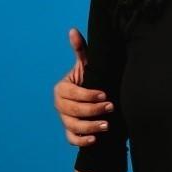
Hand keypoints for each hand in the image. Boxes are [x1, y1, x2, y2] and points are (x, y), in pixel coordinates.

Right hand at [55, 27, 113, 146]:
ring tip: (107, 125)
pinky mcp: (71, 132)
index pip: (73, 93)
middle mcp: (60, 105)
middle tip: (111, 107)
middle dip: (92, 110)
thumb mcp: (88, 66)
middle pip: (72, 111)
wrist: (96, 100)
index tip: (104, 94)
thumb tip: (73, 31)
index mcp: (62, 89)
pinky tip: (95, 139)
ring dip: (90, 126)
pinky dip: (82, 140)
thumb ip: (81, 50)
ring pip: (73, 126)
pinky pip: (72, 139)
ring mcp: (65, 119)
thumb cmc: (92, 80)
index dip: (88, 95)